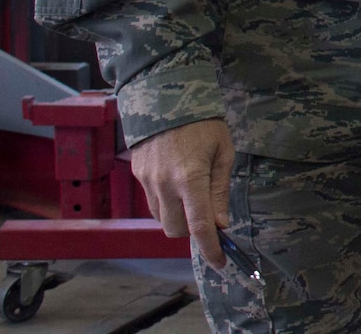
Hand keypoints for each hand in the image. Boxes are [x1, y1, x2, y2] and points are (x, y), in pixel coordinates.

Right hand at [129, 117, 234, 266]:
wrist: (167, 97)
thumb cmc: (203, 123)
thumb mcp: (223, 153)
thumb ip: (220, 191)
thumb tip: (221, 224)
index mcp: (190, 178)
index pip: (199, 226)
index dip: (211, 248)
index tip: (220, 262)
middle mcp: (164, 184)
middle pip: (176, 230)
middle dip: (193, 231)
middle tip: (209, 215)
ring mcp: (147, 181)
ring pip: (162, 220)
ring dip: (178, 218)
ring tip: (193, 193)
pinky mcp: (138, 176)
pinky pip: (152, 203)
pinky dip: (167, 204)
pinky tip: (177, 183)